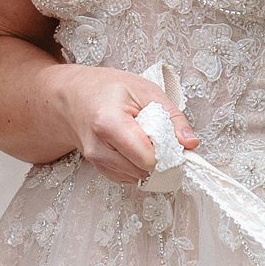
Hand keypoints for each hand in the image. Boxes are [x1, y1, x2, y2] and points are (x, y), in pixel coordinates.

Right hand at [62, 67, 197, 185]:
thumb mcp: (145, 90)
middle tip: (156, 134)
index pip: (147, 158)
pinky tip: (132, 145)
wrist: (73, 97)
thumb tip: (191, 144)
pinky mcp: (98, 169)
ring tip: (142, 136)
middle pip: (144, 170)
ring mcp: (96, 161)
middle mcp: (99, 148)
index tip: (169, 137)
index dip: (165, 151)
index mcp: (109, 123)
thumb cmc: (108, 88)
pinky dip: (136, 165)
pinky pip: (128, 177)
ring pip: (137, 177)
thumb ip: (172, 116)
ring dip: (147, 162)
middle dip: (158, 157)